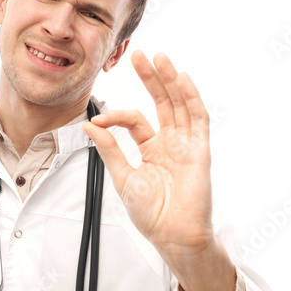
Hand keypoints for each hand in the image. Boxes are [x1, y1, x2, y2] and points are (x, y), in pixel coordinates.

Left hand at [82, 50, 215, 262]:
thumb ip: (109, 149)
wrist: (172, 235)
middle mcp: (171, 142)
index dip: (117, 115)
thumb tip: (89, 125)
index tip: (99, 118)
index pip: (136, 120)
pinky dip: (190, 98)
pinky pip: (197, 119)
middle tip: (139, 54)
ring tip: (159, 57)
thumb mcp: (122, 177)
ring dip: (170, 80)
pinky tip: (181, 79)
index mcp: (152, 149)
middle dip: (151, 78)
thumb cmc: (151, 214)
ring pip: (180, 104)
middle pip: (161, 102)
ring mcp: (187, 144)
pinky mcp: (200, 150)